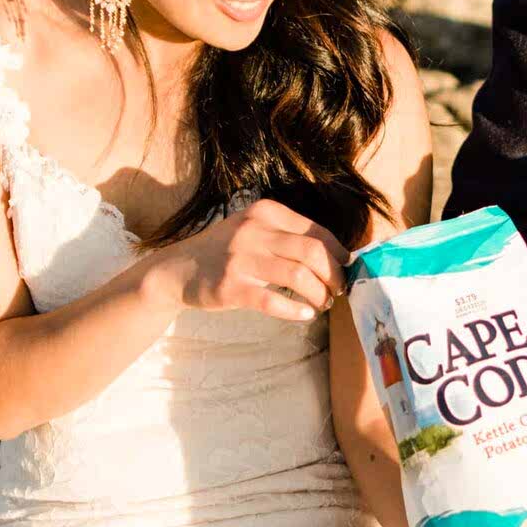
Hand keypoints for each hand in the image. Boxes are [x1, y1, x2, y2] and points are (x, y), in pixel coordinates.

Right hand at [151, 199, 344, 322]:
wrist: (178, 269)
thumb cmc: (226, 252)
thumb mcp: (254, 230)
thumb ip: (287, 236)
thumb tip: (336, 257)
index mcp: (265, 212)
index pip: (317, 232)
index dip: (339, 254)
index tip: (347, 270)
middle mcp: (254, 230)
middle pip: (313, 252)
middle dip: (335, 275)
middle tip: (340, 290)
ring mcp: (241, 259)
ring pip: (299, 276)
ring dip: (320, 294)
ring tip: (324, 303)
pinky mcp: (230, 287)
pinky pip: (273, 301)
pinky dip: (296, 310)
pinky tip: (305, 315)